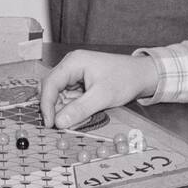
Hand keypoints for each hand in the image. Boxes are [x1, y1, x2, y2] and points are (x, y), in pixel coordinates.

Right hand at [39, 50, 159, 129]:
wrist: (142, 74)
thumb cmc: (124, 79)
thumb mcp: (102, 97)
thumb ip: (79, 110)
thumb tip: (58, 123)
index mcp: (73, 62)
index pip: (50, 83)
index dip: (46, 104)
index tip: (49, 124)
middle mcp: (70, 65)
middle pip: (51, 88)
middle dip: (55, 107)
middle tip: (61, 125)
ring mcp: (75, 73)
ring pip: (60, 95)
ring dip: (66, 109)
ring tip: (83, 116)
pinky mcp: (80, 82)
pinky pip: (70, 97)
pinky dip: (74, 108)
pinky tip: (87, 113)